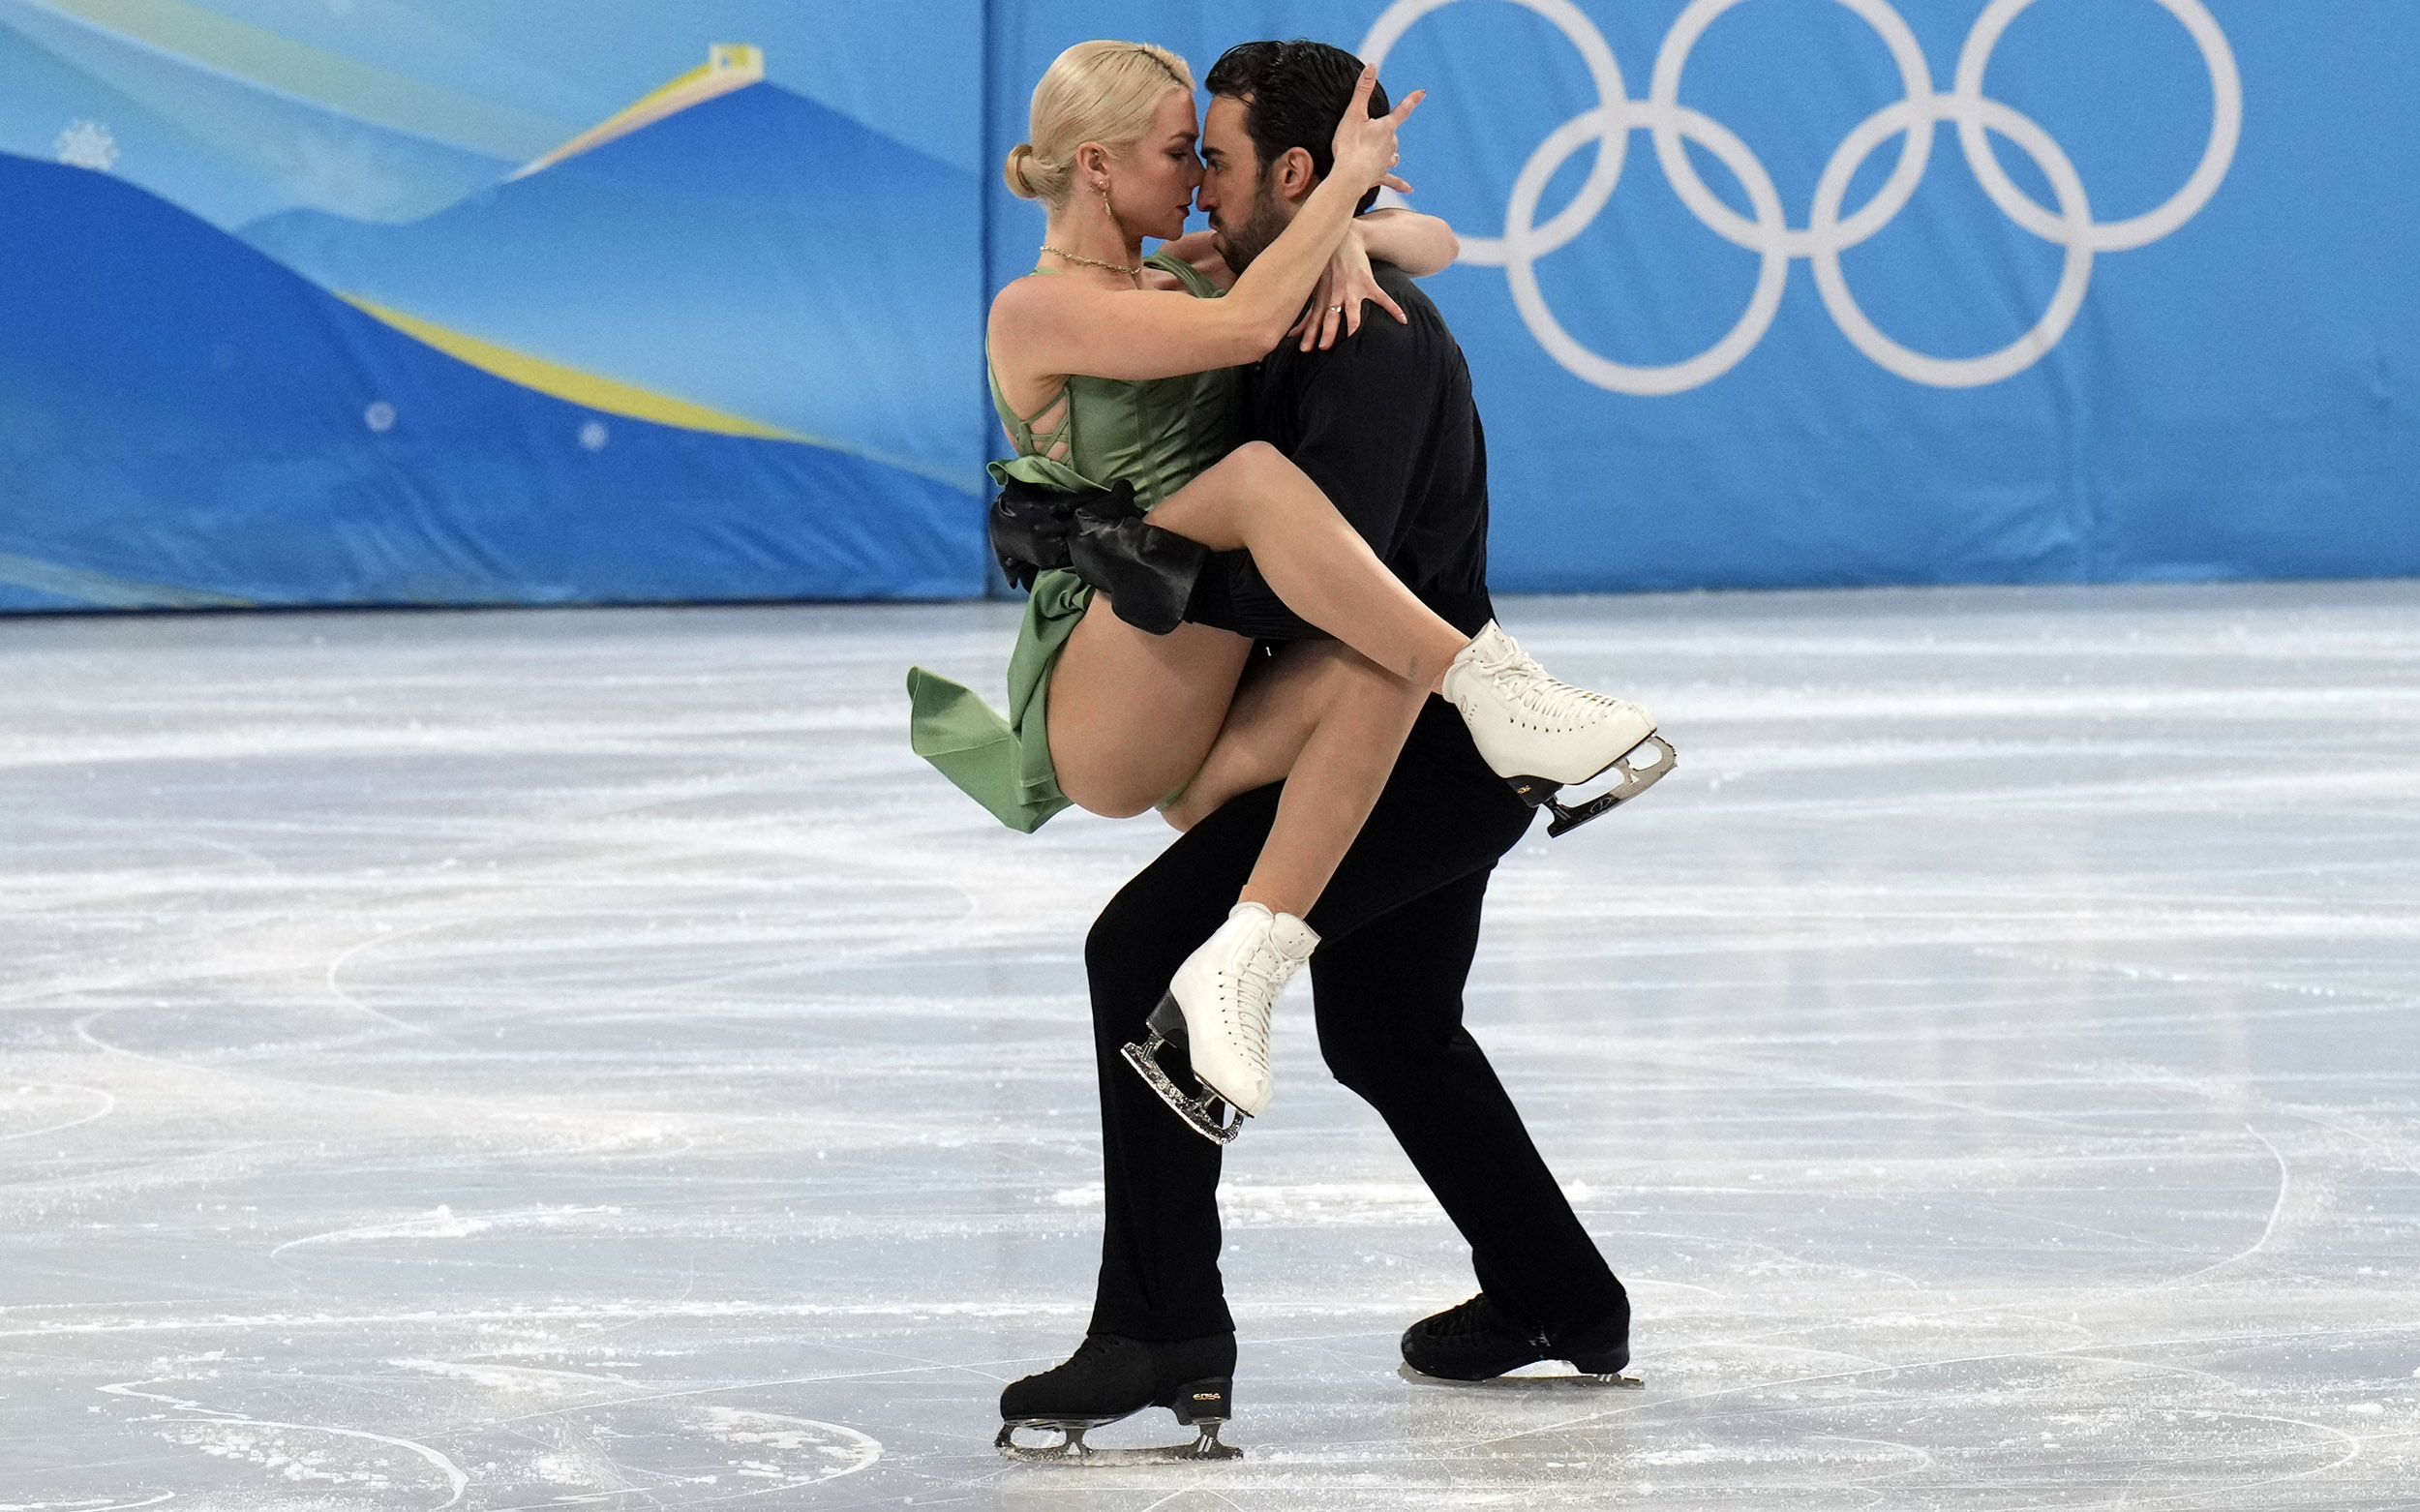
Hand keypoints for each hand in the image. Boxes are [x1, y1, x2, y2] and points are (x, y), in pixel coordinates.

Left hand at [1287, 221, 1407, 350]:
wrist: (1344, 241)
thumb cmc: (1326, 269)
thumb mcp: (1314, 290)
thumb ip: (1307, 315)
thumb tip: (1292, 335)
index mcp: (1323, 299)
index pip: (1314, 321)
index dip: (1309, 335)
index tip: (1305, 350)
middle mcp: (1336, 296)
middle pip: (1330, 317)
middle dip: (1327, 331)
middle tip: (1323, 347)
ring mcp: (1353, 290)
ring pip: (1352, 309)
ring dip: (1352, 323)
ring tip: (1354, 337)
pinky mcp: (1368, 283)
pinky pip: (1382, 298)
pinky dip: (1393, 309)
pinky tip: (1403, 320)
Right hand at [1329, 63, 1422, 196]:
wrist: (1349, 176)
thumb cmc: (1350, 144)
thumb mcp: (1354, 113)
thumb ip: (1363, 89)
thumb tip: (1372, 66)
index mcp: (1386, 128)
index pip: (1402, 110)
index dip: (1412, 100)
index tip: (1422, 93)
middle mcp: (1391, 145)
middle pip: (1392, 134)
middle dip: (1384, 132)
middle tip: (1365, 133)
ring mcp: (1387, 162)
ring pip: (1393, 154)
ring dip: (1389, 152)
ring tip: (1380, 153)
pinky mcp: (1380, 177)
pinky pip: (1393, 181)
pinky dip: (1400, 184)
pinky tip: (1410, 189)